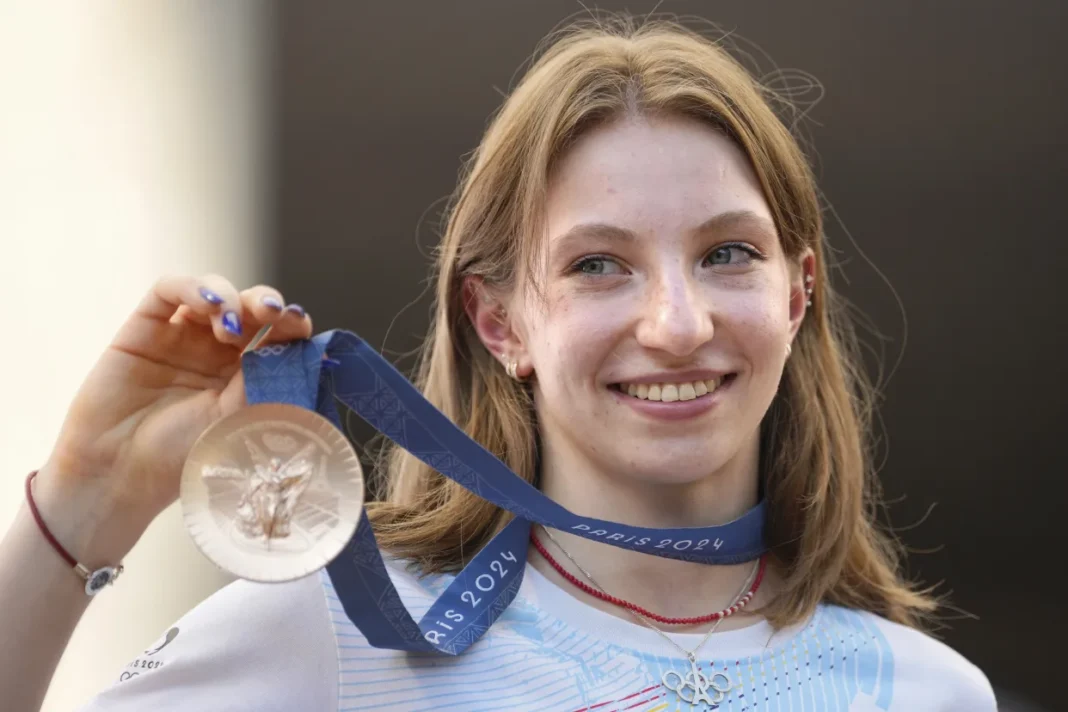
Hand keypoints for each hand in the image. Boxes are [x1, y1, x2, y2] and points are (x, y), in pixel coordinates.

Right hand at [34, 275, 313, 561]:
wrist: (120, 473)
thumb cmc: (183, 456)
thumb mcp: (238, 419)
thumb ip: (264, 379)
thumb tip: (296, 347)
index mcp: (246, 375)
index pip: (277, 335)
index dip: (290, 323)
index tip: (298, 323)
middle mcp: (216, 353)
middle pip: (249, 308)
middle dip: (264, 303)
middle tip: (270, 313)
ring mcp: (181, 337)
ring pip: (213, 292)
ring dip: (230, 298)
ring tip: (229, 327)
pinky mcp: (145, 327)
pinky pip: (169, 291)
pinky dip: (192, 287)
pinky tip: (206, 304)